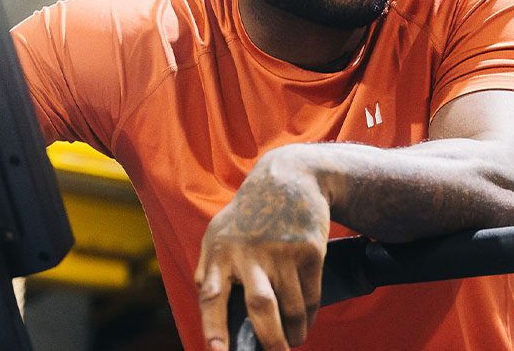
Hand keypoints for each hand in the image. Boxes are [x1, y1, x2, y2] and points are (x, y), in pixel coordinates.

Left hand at [194, 149, 328, 350]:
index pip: (212, 296)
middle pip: (261, 307)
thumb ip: (208, 264)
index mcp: (221, 253)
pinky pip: (311, 294)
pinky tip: (305, 321)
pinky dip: (309, 314)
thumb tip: (202, 294)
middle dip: (270, 341)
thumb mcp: (219, 231)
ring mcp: (282, 252)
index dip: (213, 327)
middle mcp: (250, 254)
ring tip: (293, 342)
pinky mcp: (309, 250)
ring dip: (295, 332)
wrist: (291, 178)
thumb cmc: (249, 211)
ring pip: (291, 307)